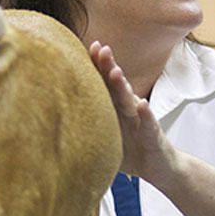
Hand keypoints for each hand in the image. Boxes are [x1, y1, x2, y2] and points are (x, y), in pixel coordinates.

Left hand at [88, 41, 177, 183]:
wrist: (160, 167)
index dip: (96, 66)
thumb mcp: (106, 138)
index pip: (104, 84)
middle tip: (100, 48)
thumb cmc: (130, 150)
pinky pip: (149, 124)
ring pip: (130, 101)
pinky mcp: (153, 136)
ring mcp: (141, 121)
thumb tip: (54, 127)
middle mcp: (128, 110)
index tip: (87, 48)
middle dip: (108, 66)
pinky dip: (146, 114)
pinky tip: (142, 104)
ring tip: (116, 72)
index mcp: (115, 108)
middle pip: (116, 86)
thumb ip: (86, 129)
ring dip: (123, 86)